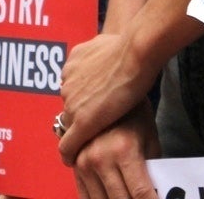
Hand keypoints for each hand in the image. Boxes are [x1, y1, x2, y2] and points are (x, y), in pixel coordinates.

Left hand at [58, 32, 153, 161]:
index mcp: (72, 63)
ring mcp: (73, 103)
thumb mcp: (105, 42)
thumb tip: (105, 53)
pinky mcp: (82, 123)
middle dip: (83, 111)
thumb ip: (98, 53)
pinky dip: (69, 154)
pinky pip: (68, 145)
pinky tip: (73, 160)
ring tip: (95, 137)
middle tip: (100, 118)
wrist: (136, 53)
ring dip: (81, 128)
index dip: (84, 96)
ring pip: (70, 123)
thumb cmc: (130, 46)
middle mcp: (67, 82)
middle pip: (71, 105)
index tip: (93, 103)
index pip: (73, 87)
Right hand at [72, 102, 160, 198]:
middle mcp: (100, 158)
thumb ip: (152, 165)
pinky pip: (84, 193)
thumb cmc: (134, 110)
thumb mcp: (149, 136)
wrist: (107, 84)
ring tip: (127, 195)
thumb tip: (157, 189)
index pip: (140, 192)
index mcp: (124, 151)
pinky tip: (109, 196)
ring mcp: (84, 162)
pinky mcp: (75, 164)